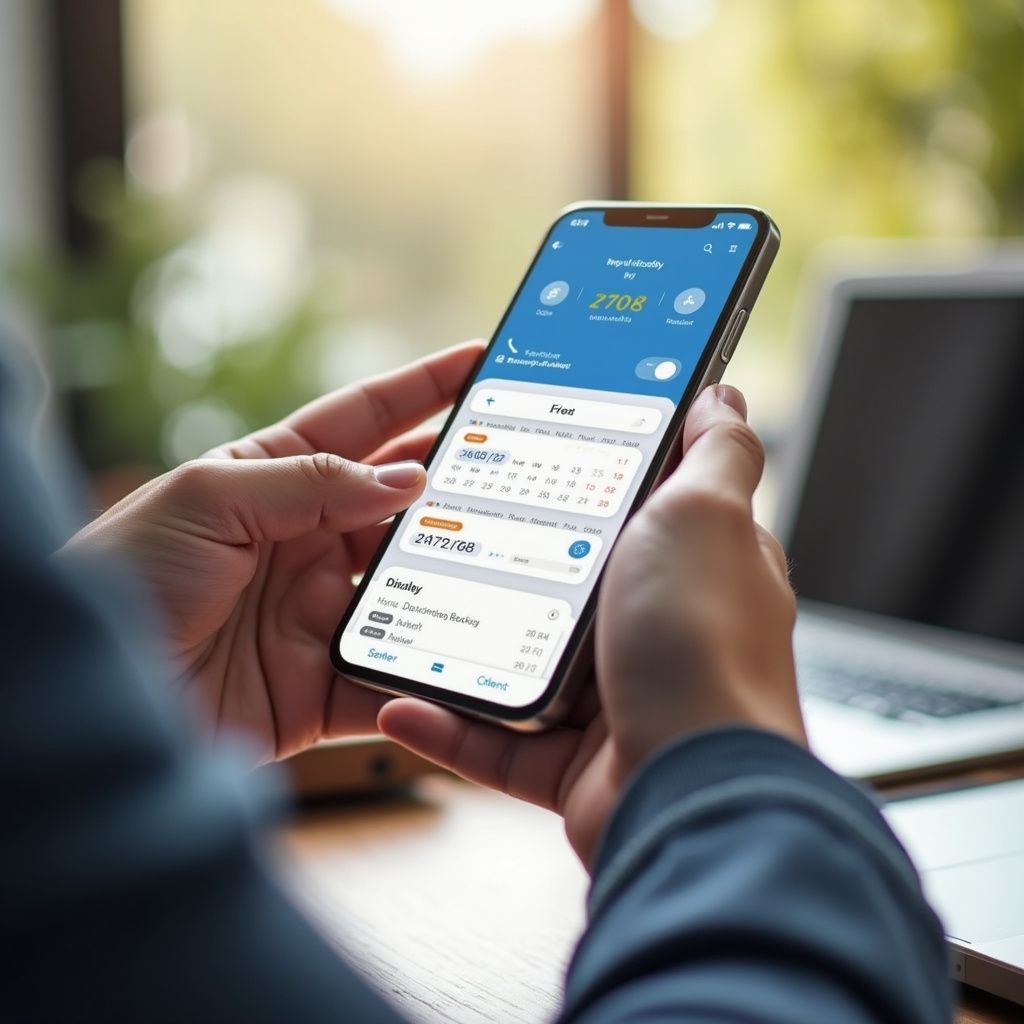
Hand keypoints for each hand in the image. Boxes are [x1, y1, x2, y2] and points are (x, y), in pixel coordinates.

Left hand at [63, 341, 483, 762]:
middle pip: (401, 506)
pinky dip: (432, 674)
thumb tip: (409, 477)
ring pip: (411, 589)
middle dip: (460, 483)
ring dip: (459, 576)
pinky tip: (473, 658)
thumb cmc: (124, 578)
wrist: (93, 702)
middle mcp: (304, 542)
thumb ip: (311, 483)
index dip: (423, 389)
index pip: (363, 422)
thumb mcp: (207, 501)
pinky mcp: (322, 687)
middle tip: (523, 466)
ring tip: (517, 558)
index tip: (480, 361)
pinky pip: (392, 676)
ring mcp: (317, 614)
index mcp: (271, 480)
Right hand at [379, 385, 802, 866]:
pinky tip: (399, 696)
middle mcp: (658, 632)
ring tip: (401, 607)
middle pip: (566, 582)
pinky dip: (445, 722)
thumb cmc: (704, 640)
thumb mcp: (707, 512)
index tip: (525, 452)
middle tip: (439, 522)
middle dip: (506, 558)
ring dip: (460, 640)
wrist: (691, 788)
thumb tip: (721, 394)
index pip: (638, 507)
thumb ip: (716, 450)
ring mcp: (615, 701)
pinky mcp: (573, 765)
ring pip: (519, 660)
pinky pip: (493, 739)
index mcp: (693, 567)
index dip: (587, 476)